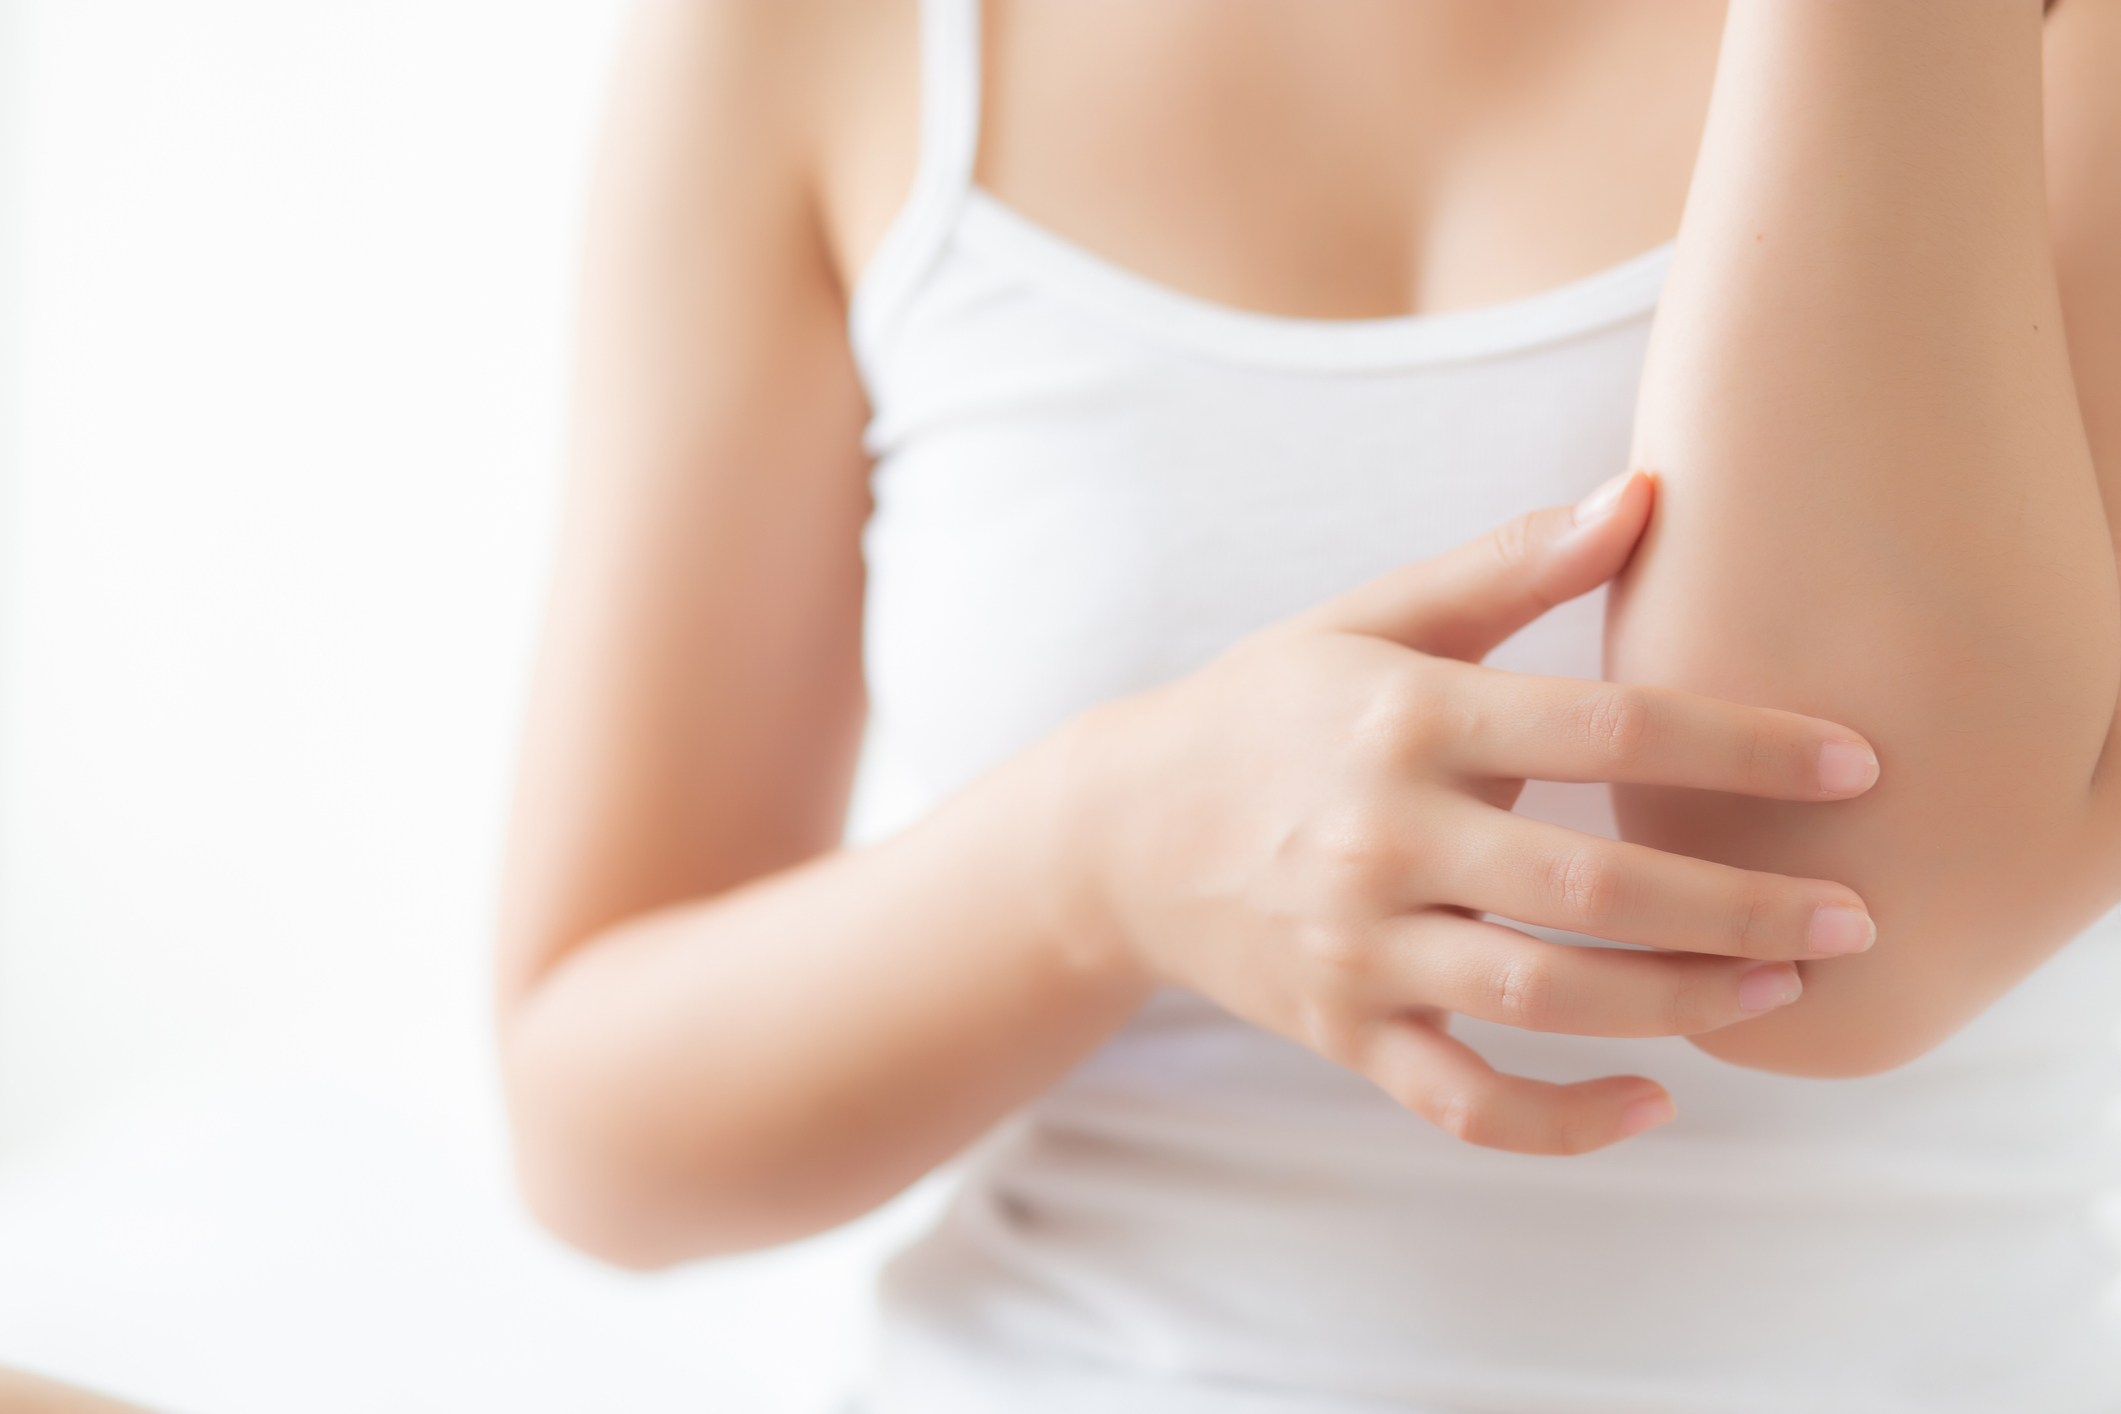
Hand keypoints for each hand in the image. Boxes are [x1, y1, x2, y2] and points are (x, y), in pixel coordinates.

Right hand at [1062, 471, 1879, 1154]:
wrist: (1120, 833)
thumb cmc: (1267, 710)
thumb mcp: (1369, 620)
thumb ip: (1509, 564)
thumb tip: (1647, 491)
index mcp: (1404, 718)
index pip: (1602, 727)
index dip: (1741, 746)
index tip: (1853, 762)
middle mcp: (1382, 837)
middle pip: (1592, 886)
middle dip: (1741, 906)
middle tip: (1853, 914)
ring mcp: (1359, 947)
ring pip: (1543, 998)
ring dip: (1682, 1004)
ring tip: (1783, 990)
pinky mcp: (1344, 1031)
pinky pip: (1463, 1100)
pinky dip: (1562, 1119)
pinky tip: (1654, 1100)